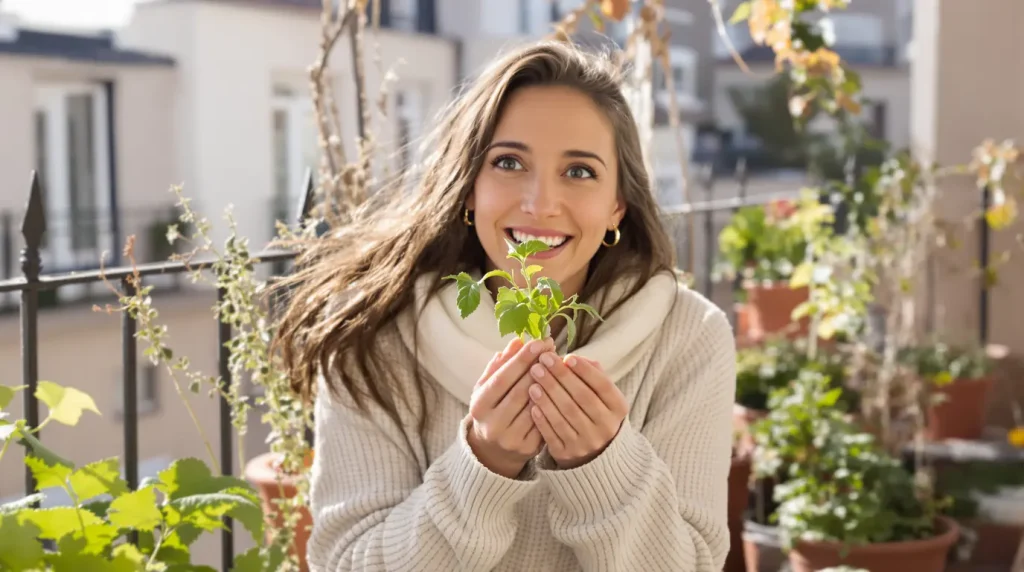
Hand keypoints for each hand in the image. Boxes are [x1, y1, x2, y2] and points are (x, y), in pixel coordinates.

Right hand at [466, 337, 553, 478]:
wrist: (494, 450)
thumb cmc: (492, 409)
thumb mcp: (487, 387)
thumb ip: (499, 365)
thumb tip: (517, 341)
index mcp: (479, 407)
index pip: (502, 378)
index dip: (521, 359)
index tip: (539, 342)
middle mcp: (493, 425)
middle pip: (521, 391)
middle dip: (538, 367)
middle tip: (552, 348)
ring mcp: (511, 439)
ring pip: (536, 406)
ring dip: (550, 383)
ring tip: (559, 363)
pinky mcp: (528, 448)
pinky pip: (545, 420)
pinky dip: (553, 401)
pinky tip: (562, 386)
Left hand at [528, 353, 628, 469]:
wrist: (592, 452)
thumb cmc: (593, 410)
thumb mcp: (600, 394)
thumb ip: (590, 374)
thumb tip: (571, 359)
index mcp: (618, 409)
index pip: (603, 386)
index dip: (586, 371)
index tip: (568, 356)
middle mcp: (606, 427)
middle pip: (582, 398)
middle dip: (560, 376)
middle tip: (543, 360)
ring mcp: (587, 443)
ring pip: (565, 414)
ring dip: (547, 393)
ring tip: (534, 376)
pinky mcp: (567, 454)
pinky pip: (552, 433)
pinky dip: (541, 415)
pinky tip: (532, 400)